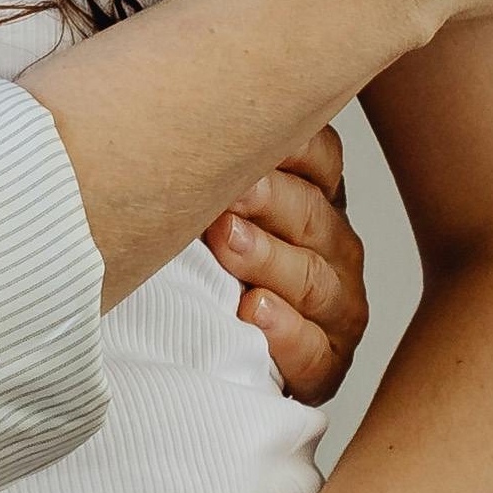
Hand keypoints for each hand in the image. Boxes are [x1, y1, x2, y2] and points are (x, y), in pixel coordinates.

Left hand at [208, 123, 370, 402]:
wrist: (210, 359)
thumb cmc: (202, 271)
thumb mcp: (204, 213)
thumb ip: (204, 177)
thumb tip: (156, 130)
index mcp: (313, 198)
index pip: (320, 158)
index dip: (290, 146)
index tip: (241, 137)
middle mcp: (333, 246)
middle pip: (310, 214)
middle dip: (267, 200)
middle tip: (225, 192)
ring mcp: (337, 305)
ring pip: (313, 278)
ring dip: (268, 259)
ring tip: (228, 244)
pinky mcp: (327, 362)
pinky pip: (314, 349)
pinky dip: (284, 332)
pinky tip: (253, 312)